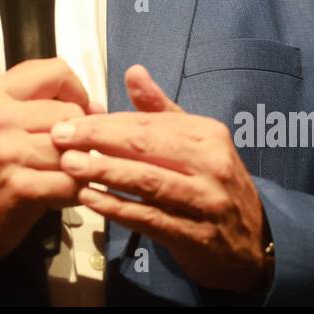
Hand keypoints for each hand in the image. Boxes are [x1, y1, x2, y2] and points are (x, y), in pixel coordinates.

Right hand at [0, 57, 101, 276]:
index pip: (56, 71)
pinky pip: (72, 182)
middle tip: (62, 156)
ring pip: (75, 148)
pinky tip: (56, 196)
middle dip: (77, 137)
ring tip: (57, 177)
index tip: (76, 112)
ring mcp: (9, 152)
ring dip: (77, 167)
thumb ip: (36, 106)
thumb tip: (94, 106)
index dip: (76, 91)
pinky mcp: (21, 187)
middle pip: (71, 114)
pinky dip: (72, 192)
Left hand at [53, 64, 273, 294]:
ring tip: (68, 165)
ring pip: (147, 181)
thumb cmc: (213, 183)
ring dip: (104, 172)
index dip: (106, 122)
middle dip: (98, 140)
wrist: (254, 241)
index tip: (70, 120)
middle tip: (59, 136)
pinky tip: (88, 199)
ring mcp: (203, 201)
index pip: (148, 123)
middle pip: (146, 147)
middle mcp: (209, 164)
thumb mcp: (196, 141)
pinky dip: (117, 207)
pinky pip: (149, 218)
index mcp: (207, 134)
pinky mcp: (194, 235)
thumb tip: (133, 71)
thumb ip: (160, 109)